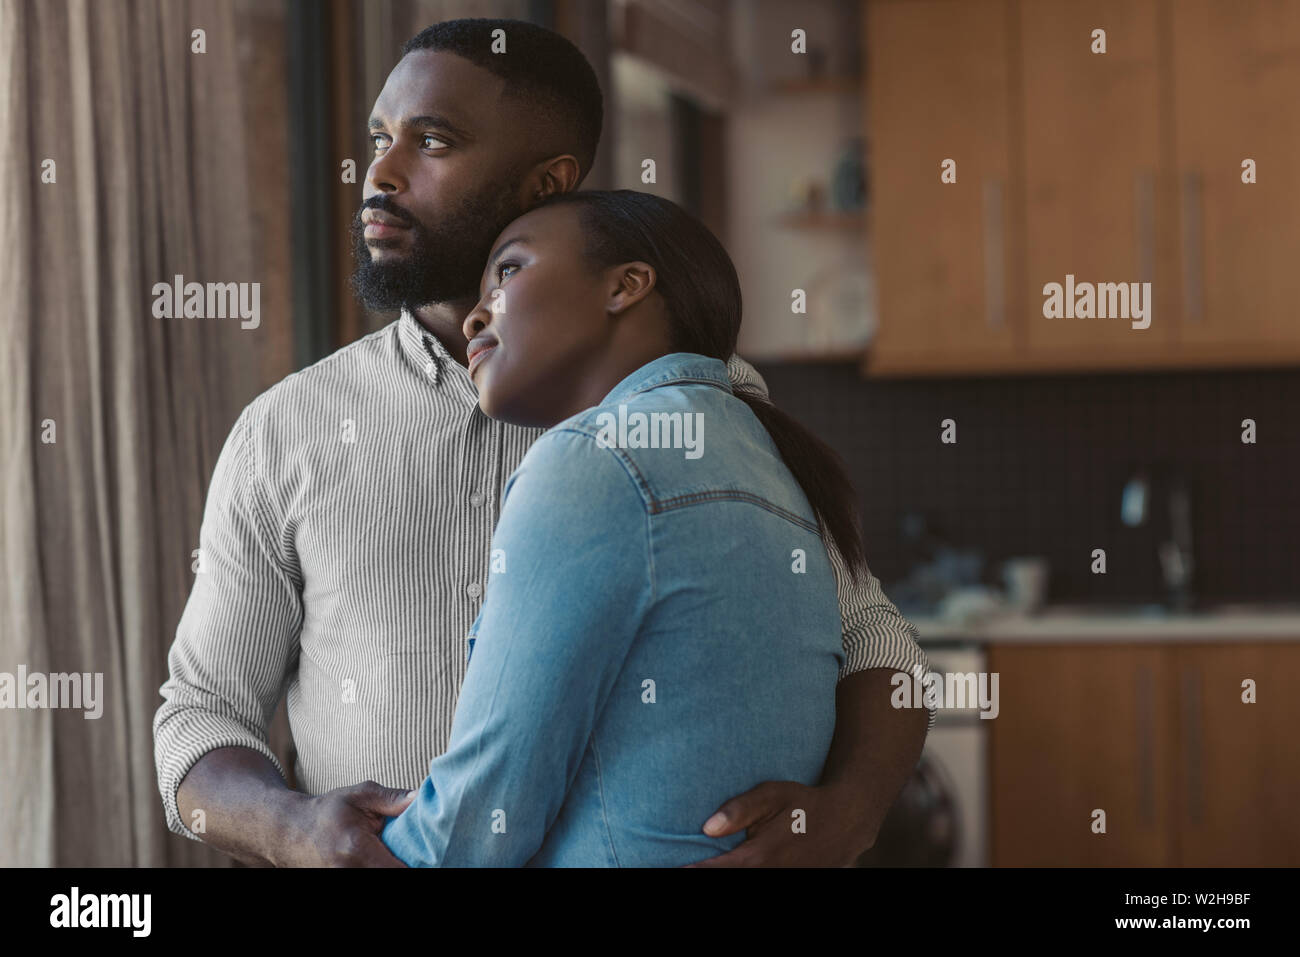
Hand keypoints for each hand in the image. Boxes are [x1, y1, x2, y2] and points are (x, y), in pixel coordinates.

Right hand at [272, 780, 415, 866]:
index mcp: (356, 847)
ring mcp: (341, 880)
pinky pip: (371, 878)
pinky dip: (381, 869)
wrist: (290, 831)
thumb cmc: (327, 811)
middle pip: (392, 875)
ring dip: (391, 867)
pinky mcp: (339, 884)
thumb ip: (392, 798)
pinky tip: (384, 860)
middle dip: (405, 865)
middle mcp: (348, 871)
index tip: (429, 852)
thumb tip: (421, 798)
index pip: (399, 869)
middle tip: (417, 853)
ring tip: (397, 855)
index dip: (418, 863)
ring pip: (381, 877)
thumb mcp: (359, 795)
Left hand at [686, 781, 868, 866]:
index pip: (716, 871)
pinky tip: (736, 865)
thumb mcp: (772, 795)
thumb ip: (739, 810)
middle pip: (731, 881)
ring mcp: (786, 881)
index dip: (693, 871)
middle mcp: (771, 875)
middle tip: (686, 866)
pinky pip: (766, 884)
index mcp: (760, 856)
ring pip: (748, 883)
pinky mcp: (796, 882)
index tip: (675, 868)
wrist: (847, 820)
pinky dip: (748, 875)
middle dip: (706, 873)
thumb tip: (707, 827)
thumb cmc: (804, 803)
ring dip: (729, 874)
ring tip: (707, 865)